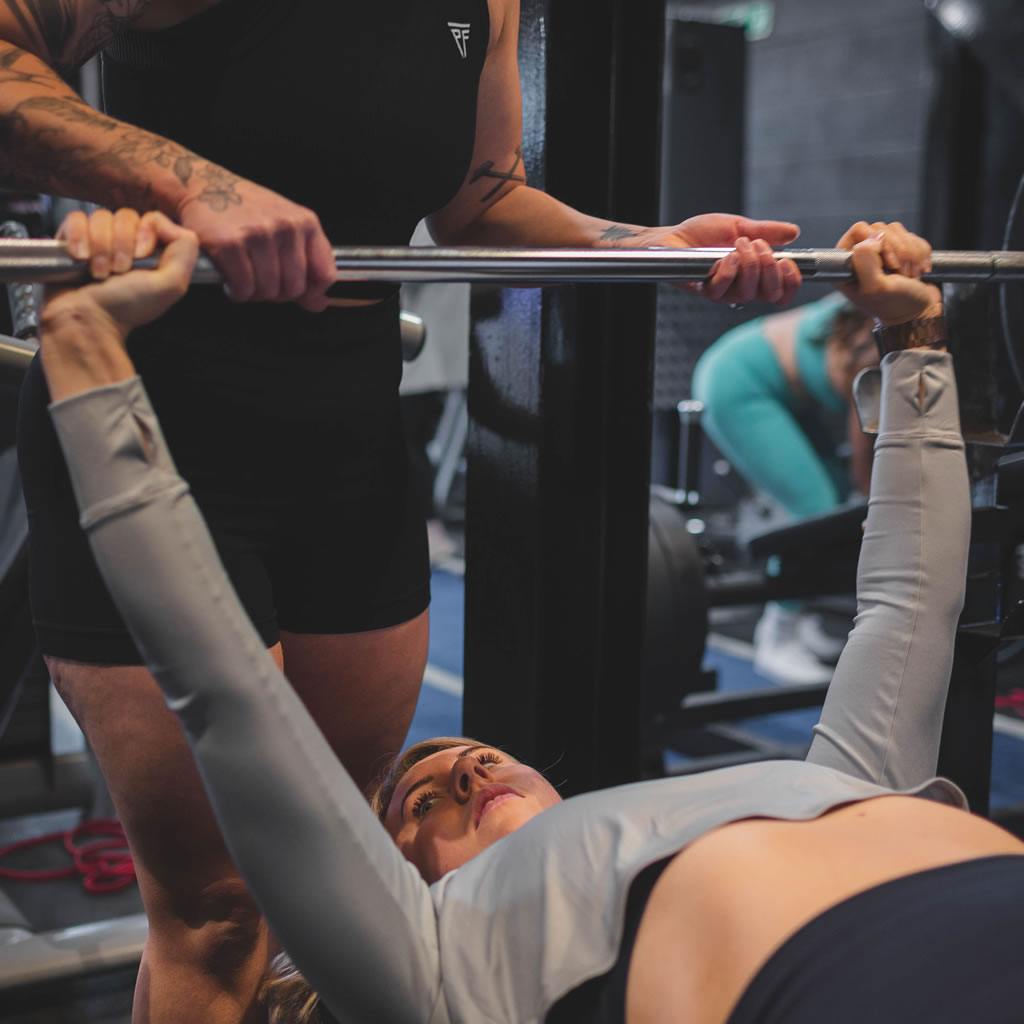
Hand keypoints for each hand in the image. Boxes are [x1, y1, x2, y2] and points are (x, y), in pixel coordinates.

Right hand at [41, 209, 197, 399]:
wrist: (88, 320)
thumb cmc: (127, 308)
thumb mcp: (172, 284)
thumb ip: (185, 250)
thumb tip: (165, 222)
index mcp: (152, 250)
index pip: (152, 218)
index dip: (145, 233)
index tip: (140, 257)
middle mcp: (127, 242)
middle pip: (126, 215)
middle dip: (122, 245)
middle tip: (119, 271)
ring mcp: (99, 239)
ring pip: (100, 217)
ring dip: (101, 247)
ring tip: (99, 272)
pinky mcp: (72, 238)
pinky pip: (75, 218)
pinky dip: (78, 238)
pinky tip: (80, 258)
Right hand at [177, 173, 335, 311]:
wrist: (202, 186)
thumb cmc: (245, 209)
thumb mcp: (285, 228)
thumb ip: (307, 266)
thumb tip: (319, 303)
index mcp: (305, 223)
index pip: (325, 275)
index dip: (310, 291)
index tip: (296, 291)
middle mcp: (285, 227)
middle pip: (294, 289)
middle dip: (276, 293)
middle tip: (261, 280)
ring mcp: (258, 235)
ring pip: (268, 292)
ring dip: (254, 292)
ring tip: (245, 275)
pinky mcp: (230, 244)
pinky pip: (244, 289)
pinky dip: (237, 292)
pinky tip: (231, 278)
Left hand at [637, 213, 801, 303]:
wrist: (673, 237)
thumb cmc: (702, 234)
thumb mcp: (740, 226)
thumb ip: (766, 231)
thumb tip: (793, 232)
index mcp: (754, 275)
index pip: (780, 291)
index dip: (790, 282)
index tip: (787, 262)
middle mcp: (741, 288)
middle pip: (770, 294)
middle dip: (771, 268)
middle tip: (760, 246)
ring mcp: (724, 292)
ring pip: (749, 292)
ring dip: (750, 264)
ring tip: (740, 244)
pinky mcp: (705, 290)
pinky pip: (724, 287)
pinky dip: (729, 270)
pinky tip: (726, 256)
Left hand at [834, 221, 941, 325]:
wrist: (919, 313)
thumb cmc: (895, 305)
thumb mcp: (875, 287)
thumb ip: (865, 260)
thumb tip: (874, 236)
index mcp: (847, 265)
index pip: (858, 230)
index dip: (876, 242)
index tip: (886, 264)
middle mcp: (861, 256)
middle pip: (880, 228)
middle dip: (898, 251)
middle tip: (899, 273)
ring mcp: (881, 251)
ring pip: (897, 231)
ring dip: (910, 254)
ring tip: (909, 275)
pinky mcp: (899, 250)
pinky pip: (912, 236)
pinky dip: (920, 253)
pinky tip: (917, 271)